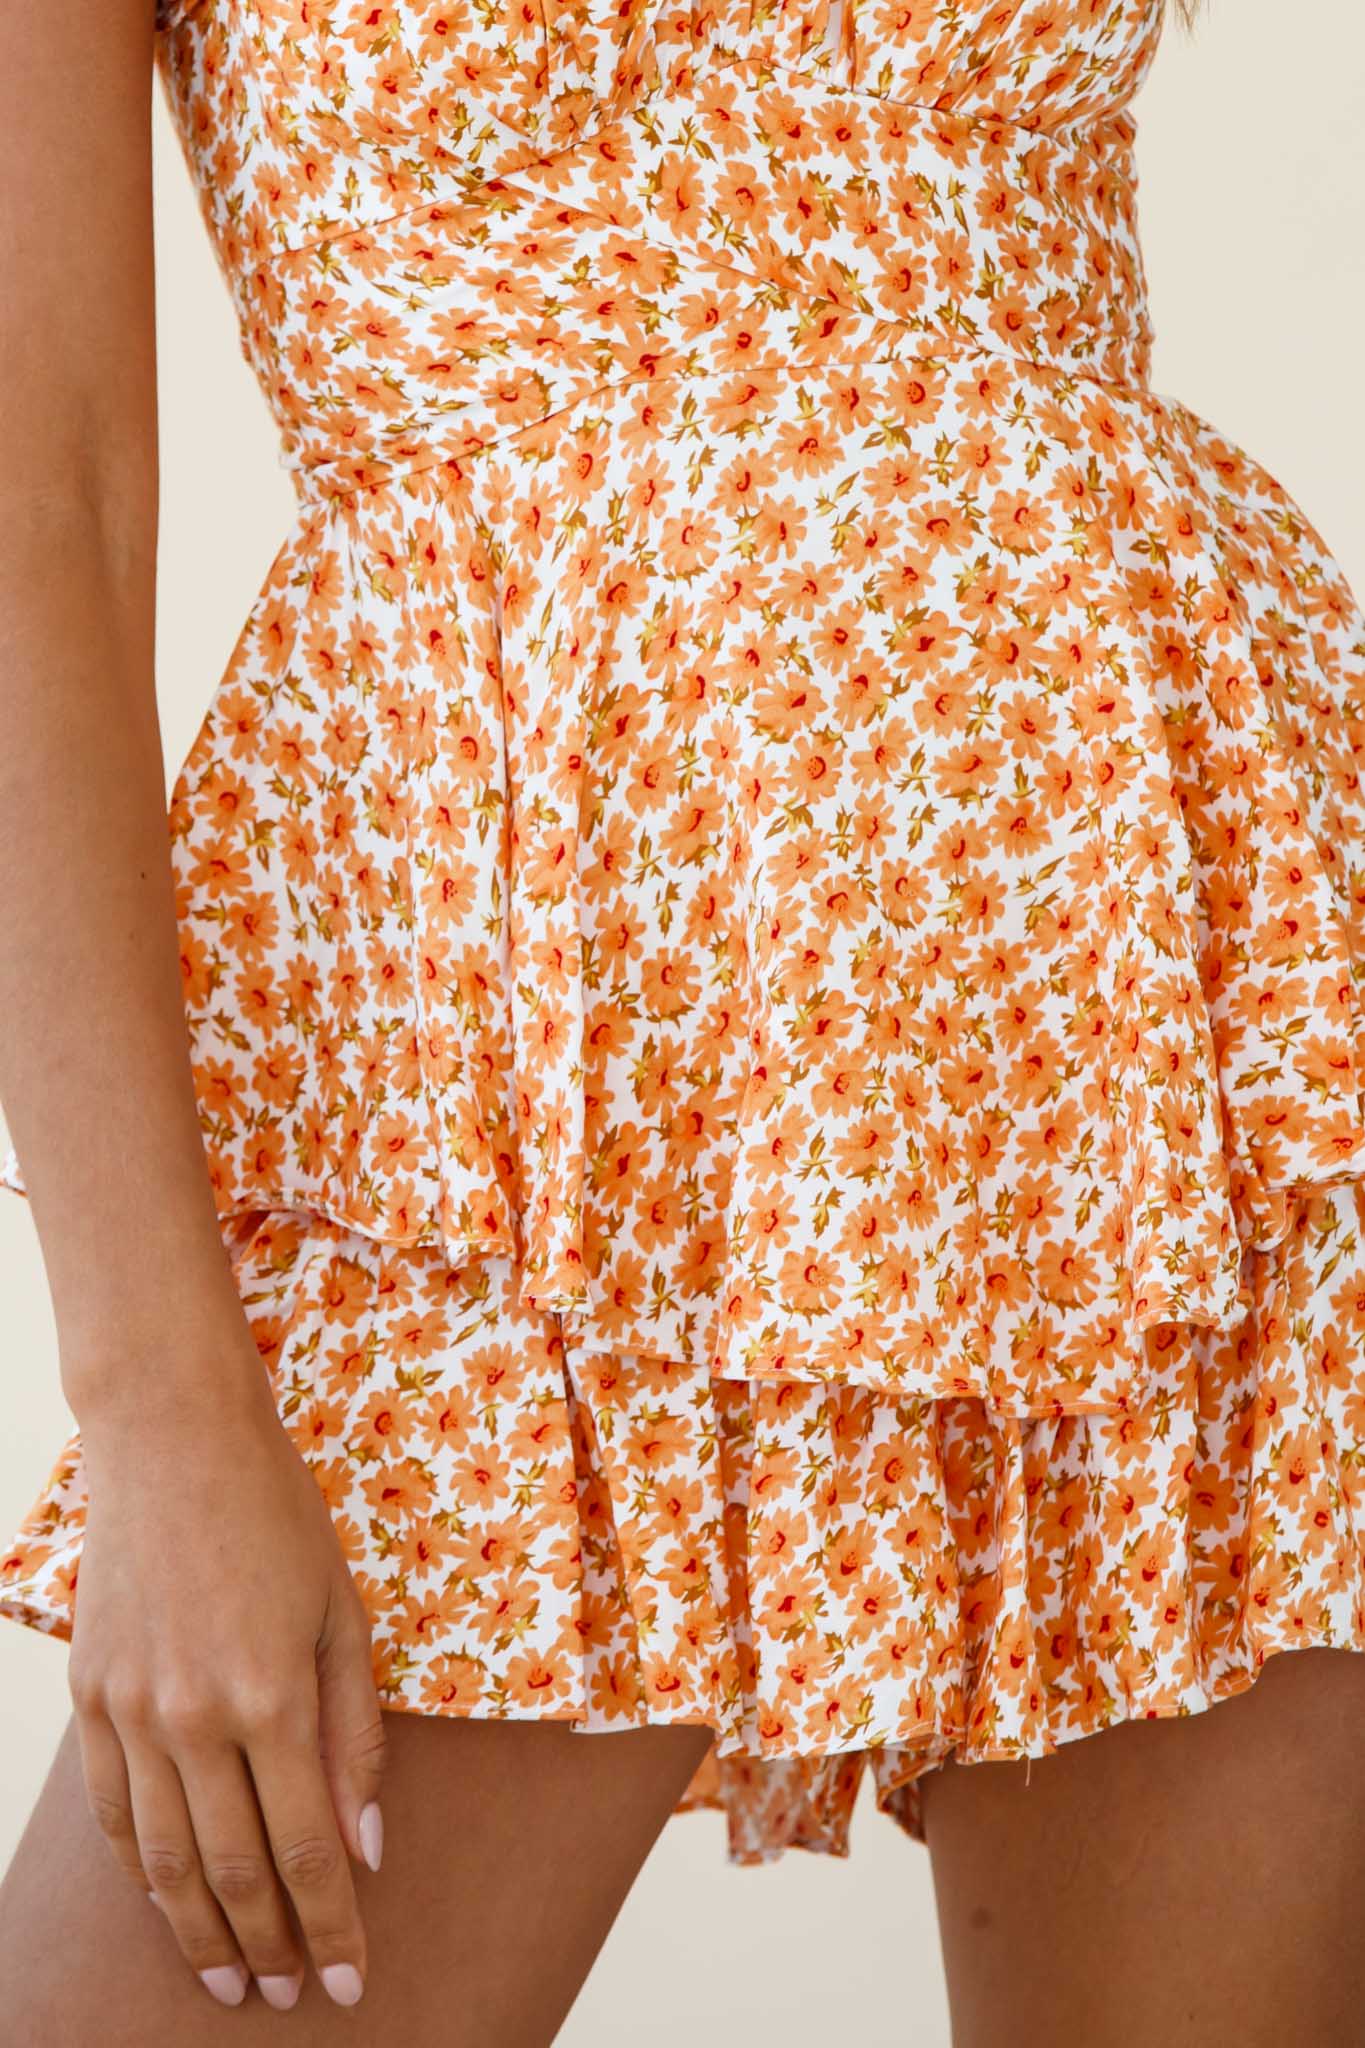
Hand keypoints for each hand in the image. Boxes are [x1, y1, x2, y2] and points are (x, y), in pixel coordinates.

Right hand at [66, 1326, 386, 2012]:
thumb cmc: (279, 1516)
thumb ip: (355, 1734)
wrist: (174, 1439)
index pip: (309, 1847)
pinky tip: (165, 1901)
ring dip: (199, 1931)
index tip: (349, 1984)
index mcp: (272, 1696)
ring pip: (163, 1859)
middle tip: (288, 1999)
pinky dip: (139, 1870)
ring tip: (230, 1979)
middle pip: (233, 1869)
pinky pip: (113, 1810)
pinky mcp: (90, 1694)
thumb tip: (368, 1845)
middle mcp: (195, 1717)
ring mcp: (132, 1710)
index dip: (331, 1927)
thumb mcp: (342, 1615)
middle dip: (269, 1946)